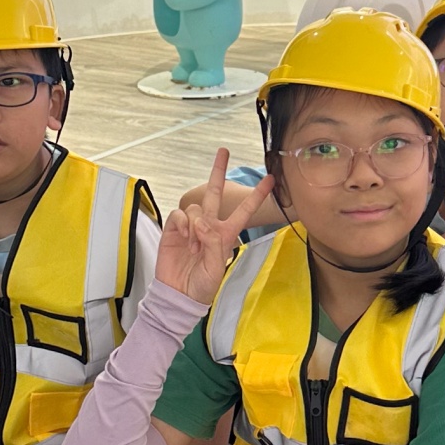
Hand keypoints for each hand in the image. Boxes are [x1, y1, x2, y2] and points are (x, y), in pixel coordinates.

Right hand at [153, 149, 273, 303]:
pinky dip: (183, 225)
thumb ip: (214, 243)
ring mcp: (191, 226)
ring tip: (194, 248)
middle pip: (215, 193)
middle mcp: (209, 226)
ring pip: (197, 207)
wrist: (178, 293)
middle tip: (223, 151)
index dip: (257, 196)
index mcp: (226, 235)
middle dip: (218, 171)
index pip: (244, 211)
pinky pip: (180, 215)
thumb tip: (202, 223)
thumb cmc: (201, 284)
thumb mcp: (217, 267)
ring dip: (196, 226)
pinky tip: (184, 239)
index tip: (270, 179)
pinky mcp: (175, 228)